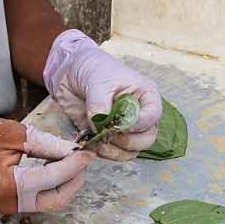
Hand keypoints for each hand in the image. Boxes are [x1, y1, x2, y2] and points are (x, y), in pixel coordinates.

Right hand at [0, 119, 93, 213]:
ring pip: (51, 201)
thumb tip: (74, 152)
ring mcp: (10, 207)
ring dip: (65, 183)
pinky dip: (53, 185)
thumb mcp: (15, 134)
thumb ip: (46, 145)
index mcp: (7, 184)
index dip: (74, 165)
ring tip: (69, 160)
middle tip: (82, 159)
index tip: (89, 153)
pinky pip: (41, 199)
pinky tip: (56, 166)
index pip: (51, 178)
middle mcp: (10, 202)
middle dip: (74, 180)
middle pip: (56, 199)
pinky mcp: (12, 205)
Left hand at [44, 30, 160, 160]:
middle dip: (127, 141)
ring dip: (114, 150)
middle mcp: (140, 115)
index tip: (119, 124)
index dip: (139, 124)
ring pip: (131, 151)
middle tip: (107, 133)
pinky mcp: (109, 138)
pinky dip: (102, 152)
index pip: (153, 116)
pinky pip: (113, 154)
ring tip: (96, 138)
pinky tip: (90, 142)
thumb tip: (101, 124)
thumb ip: (100, 103)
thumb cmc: (92, 69)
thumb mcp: (98, 81)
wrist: (71, 73)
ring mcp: (125, 129)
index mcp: (146, 96)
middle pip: (146, 139)